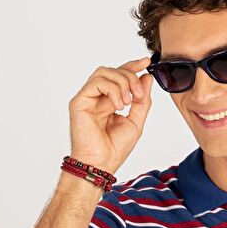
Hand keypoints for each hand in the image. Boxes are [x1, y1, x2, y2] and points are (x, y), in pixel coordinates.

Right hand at [68, 57, 153, 173]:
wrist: (101, 164)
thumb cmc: (114, 149)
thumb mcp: (136, 121)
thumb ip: (142, 100)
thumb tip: (147, 77)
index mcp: (109, 102)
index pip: (119, 76)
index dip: (133, 66)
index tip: (147, 63)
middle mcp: (97, 98)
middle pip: (113, 71)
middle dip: (131, 77)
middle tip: (140, 94)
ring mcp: (87, 98)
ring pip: (105, 72)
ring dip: (122, 83)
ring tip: (128, 102)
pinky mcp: (79, 101)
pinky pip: (97, 82)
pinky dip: (112, 89)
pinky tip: (118, 105)